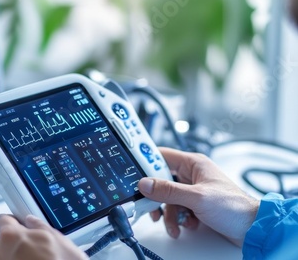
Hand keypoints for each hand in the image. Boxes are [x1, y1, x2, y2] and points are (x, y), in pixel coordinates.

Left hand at [0, 214, 87, 259]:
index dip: (12, 221)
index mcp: (10, 236)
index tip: (19, 225)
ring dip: (10, 256)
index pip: (2, 220)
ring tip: (31, 258)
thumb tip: (33, 222)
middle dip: (10, 242)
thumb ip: (40, 226)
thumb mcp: (57, 240)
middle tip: (29, 246)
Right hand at [138, 147, 259, 245]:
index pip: (162, 155)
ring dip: (168, 213)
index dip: (146, 162)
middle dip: (156, 196)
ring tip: (173, 223)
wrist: (252, 229)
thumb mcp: (196, 197)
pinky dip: (177, 219)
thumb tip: (146, 184)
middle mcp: (192, 175)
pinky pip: (176, 209)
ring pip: (168, 198)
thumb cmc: (235, 207)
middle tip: (149, 204)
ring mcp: (193, 190)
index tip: (132, 170)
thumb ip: (168, 190)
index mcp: (193, 164)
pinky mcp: (195, 205)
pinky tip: (184, 225)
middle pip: (161, 180)